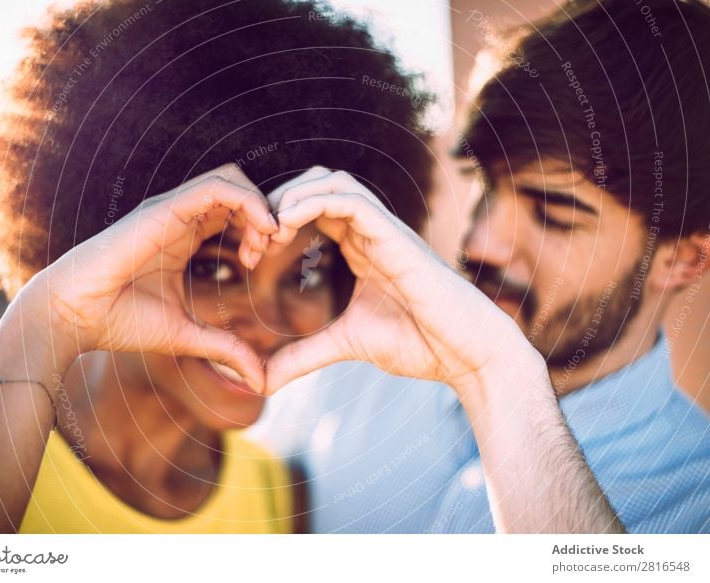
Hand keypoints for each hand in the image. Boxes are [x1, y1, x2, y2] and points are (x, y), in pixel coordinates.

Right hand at [24, 164, 276, 389]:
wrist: (72, 317)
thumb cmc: (120, 322)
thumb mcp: (187, 336)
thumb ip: (226, 349)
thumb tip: (261, 383)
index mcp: (183, 237)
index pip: (231, 212)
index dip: (256, 229)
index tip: (259, 262)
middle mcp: (179, 217)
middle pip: (237, 190)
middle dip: (264, 214)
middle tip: (269, 249)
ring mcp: (171, 209)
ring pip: (230, 179)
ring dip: (259, 206)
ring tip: (265, 242)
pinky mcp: (164, 209)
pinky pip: (216, 188)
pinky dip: (248, 202)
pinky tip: (260, 232)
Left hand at [264, 167, 540, 397]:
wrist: (466, 354)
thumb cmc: (419, 343)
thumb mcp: (345, 345)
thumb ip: (304, 356)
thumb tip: (264, 381)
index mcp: (360, 248)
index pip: (312, 211)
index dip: (276, 223)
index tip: (252, 256)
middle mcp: (370, 232)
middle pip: (318, 184)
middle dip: (278, 202)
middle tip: (255, 240)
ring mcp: (384, 230)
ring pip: (333, 182)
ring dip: (293, 196)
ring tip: (270, 230)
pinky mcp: (396, 237)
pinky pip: (351, 200)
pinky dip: (314, 202)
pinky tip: (287, 225)